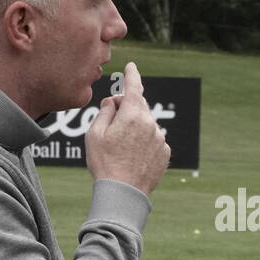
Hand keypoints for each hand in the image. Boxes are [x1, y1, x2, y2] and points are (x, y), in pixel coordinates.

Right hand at [85, 61, 170, 194]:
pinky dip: (144, 142)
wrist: (123, 193)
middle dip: (127, 108)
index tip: (131, 67)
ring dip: (135, 127)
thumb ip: (105, 111)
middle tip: (111, 122)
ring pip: (146, 124)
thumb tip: (113, 101)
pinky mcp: (165, 153)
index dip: (131, 75)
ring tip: (120, 147)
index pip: (134, 87)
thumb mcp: (94, 134)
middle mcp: (151, 124)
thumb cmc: (104, 163)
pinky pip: (153, 140)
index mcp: (133, 115)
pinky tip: (132, 156)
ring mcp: (160, 139)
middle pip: (139, 106)